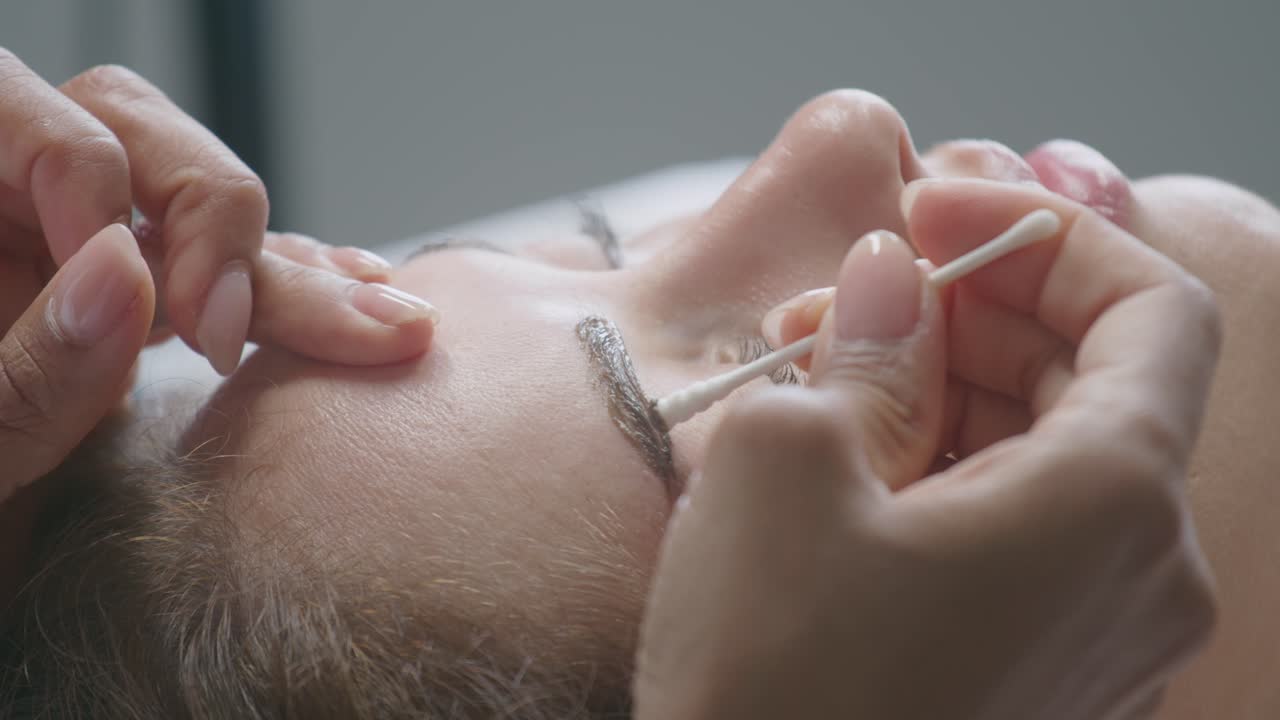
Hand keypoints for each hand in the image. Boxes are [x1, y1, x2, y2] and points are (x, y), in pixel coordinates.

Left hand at [0, 55, 436, 501]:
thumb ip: (21, 373)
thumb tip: (122, 270)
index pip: (37, 121)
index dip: (100, 183)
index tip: (146, 300)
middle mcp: (17, 221)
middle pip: (138, 136)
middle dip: (215, 223)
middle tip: (237, 328)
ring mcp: (84, 266)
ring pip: (208, 213)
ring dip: (296, 272)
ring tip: (384, 328)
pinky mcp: (142, 318)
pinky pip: (236, 277)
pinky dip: (303, 292)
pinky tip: (360, 308)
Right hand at [634, 179, 1219, 719]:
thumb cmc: (769, 686)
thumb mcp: (783, 467)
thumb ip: (859, 348)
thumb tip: (889, 282)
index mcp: (1112, 504)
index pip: (1148, 306)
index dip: (1040, 234)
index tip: (933, 209)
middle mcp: (1144, 576)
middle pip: (1094, 380)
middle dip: (971, 313)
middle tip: (847, 297)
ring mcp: (1103, 640)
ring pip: (1051, 459)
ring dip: (948, 392)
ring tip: (820, 376)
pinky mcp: (1047, 679)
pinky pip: (1025, 537)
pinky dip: (952, 475)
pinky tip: (850, 466)